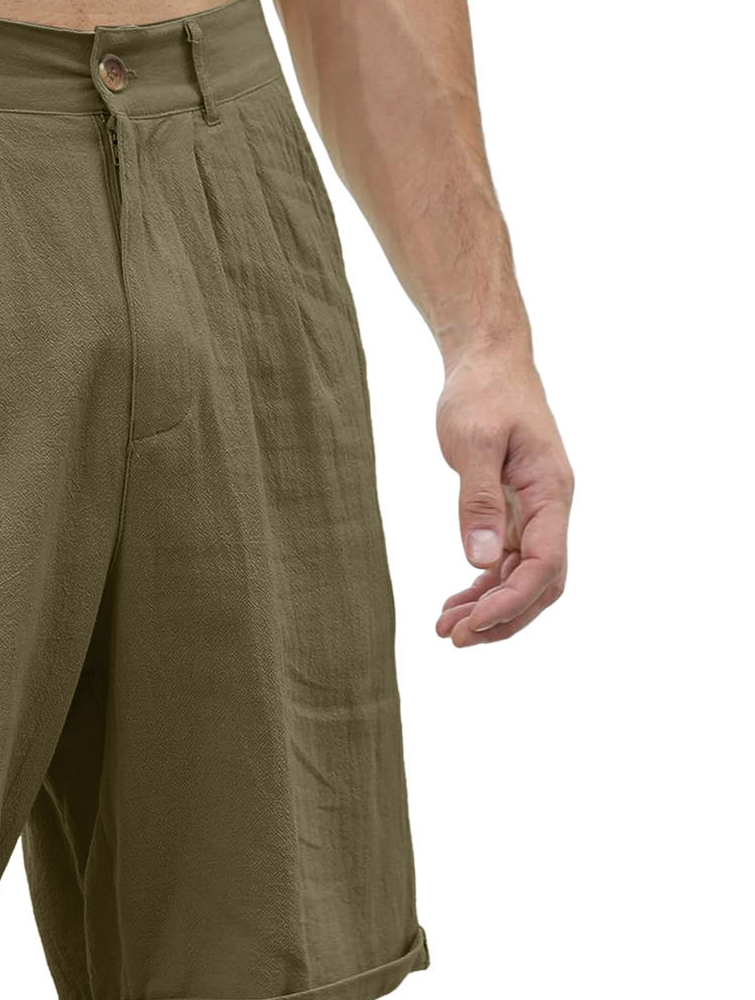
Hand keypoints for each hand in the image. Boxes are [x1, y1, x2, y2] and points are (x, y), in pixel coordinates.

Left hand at [434, 344, 572, 645]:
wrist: (487, 361)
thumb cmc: (482, 394)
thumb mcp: (474, 443)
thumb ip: (478, 501)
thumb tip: (483, 561)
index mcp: (552, 493)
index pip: (545, 565)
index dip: (511, 602)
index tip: (472, 626)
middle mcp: (551, 507)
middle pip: (541, 583)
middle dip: (502, 617)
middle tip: (454, 639)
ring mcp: (535, 510)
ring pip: (523, 576)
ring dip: (489, 607)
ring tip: (445, 629)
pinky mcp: (514, 508)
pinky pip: (507, 560)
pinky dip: (483, 585)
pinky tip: (454, 602)